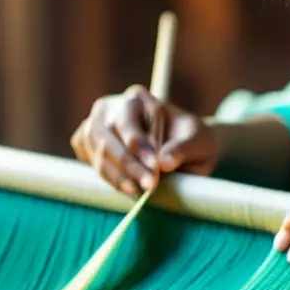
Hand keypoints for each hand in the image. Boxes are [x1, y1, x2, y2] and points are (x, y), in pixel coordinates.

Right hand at [71, 85, 218, 194]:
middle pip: (108, 138)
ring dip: (119, 176)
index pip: (129, 123)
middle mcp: (111, 108)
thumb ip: (185, 148)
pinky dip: (111, 179)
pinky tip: (130, 187)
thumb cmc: (190, 140)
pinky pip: (95, 164)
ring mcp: (96, 126)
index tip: (156, 168)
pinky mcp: (90, 145)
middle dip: (129, 166)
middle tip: (150, 186)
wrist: (180, 147)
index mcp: (137, 98)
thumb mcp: (199, 141)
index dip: (140, 147)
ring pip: (100, 154)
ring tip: (140, 191)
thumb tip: (164, 162)